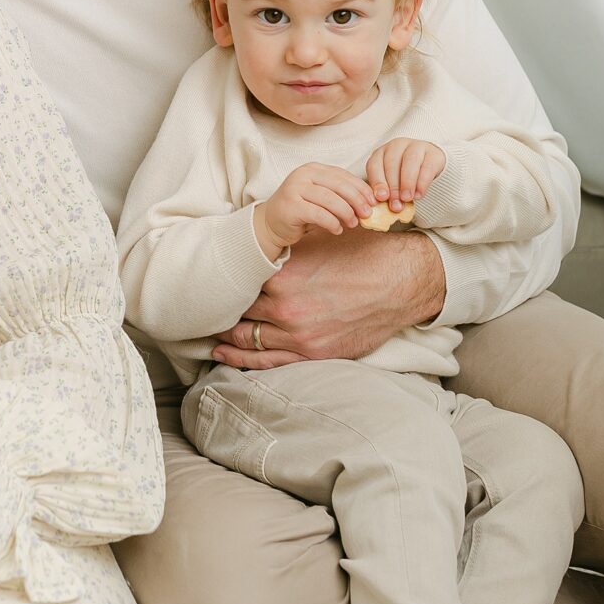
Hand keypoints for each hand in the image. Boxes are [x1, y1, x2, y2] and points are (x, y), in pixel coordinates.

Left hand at [214, 228, 447, 368]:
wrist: (402, 282)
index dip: (223, 284)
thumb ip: (285, 246)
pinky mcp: (314, 354)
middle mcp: (285, 310)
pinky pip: (269, 362)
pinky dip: (243, 360)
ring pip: (247, 341)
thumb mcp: (318, 240)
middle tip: (200, 311)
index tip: (211, 283)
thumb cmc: (362, 254)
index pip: (238, 284)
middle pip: (238, 314)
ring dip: (225, 339)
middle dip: (220, 313)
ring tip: (208, 335)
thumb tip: (257, 241)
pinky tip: (226, 356)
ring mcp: (299, 337)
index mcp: (282, 277)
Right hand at [256, 162, 374, 256]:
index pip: (343, 175)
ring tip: (353, 223)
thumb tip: (368, 203)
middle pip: (338, 185)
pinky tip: (337, 229)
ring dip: (346, 213)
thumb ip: (340, 195)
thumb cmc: (301, 210)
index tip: (373, 201)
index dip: (361, 188)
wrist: (271, 223)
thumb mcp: (321, 197)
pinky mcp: (291, 206)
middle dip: (357, 200)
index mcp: (313, 169)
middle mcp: (303, 175)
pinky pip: (318, 214)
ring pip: (330, 199)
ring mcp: (295, 189)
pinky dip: (332, 222)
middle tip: (367, 214)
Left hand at [365, 139, 444, 209]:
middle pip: (392, 163)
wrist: (428, 167)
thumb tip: (387, 207)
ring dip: (407, 182)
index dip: (377, 181)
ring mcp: (416, 146)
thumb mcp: (392, 183)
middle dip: (393, 186)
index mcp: (382, 152)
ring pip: (410, 160)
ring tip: (407, 199)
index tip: (381, 198)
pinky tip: (419, 194)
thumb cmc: (404, 177)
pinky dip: (422, 182)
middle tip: (395, 204)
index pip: (374, 164)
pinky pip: (427, 166)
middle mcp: (397, 145)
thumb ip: (387, 192)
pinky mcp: (433, 153)